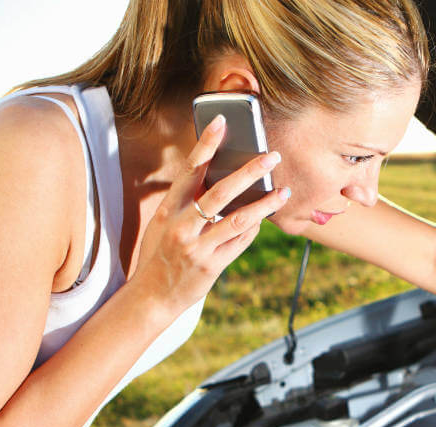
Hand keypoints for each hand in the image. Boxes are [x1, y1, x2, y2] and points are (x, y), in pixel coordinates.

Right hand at [127, 114, 290, 312]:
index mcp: (168, 209)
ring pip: (238, 219)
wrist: (151, 296)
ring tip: (284, 191)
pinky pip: (240, 242)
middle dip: (249, 172)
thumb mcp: (163, 223)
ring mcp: (198, 247)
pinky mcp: (212, 266)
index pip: (191, 170)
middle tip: (272, 156)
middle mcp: (182, 226)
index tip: (222, 122)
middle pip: (221, 192)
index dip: (206, 145)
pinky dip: (254, 228)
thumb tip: (215, 177)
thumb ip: (185, 202)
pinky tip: (265, 218)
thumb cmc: (158, 253)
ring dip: (265, 203)